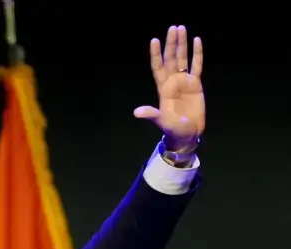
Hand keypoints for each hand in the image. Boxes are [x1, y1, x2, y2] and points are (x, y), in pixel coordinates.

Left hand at [134, 25, 204, 150]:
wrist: (188, 134)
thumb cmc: (172, 129)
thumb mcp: (161, 121)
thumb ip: (151, 114)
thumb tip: (137, 112)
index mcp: (163, 88)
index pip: (158, 67)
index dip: (156, 54)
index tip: (154, 40)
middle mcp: (172, 82)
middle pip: (171, 58)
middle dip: (171, 43)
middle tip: (173, 28)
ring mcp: (184, 82)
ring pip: (183, 58)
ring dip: (182, 44)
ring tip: (182, 28)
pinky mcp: (196, 84)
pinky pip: (197, 65)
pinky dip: (197, 53)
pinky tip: (197, 40)